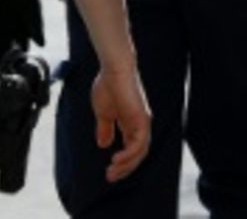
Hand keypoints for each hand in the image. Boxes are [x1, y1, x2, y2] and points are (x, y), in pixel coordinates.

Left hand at [0, 0, 44, 60]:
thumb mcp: (32, 8)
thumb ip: (35, 26)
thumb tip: (42, 44)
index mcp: (24, 25)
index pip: (23, 44)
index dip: (22, 54)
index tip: (20, 63)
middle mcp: (12, 26)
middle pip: (9, 45)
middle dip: (7, 54)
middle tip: (6, 64)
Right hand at [91, 67, 150, 182]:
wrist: (113, 69)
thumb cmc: (108, 86)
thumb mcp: (104, 113)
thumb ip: (105, 128)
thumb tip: (104, 144)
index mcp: (132, 124)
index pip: (132, 149)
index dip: (122, 163)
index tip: (109, 172)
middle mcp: (140, 125)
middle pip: (138, 154)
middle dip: (125, 168)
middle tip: (110, 177)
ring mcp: (142, 122)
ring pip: (140, 152)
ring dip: (127, 165)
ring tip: (112, 172)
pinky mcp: (141, 119)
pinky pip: (139, 143)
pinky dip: (129, 154)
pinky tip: (116, 160)